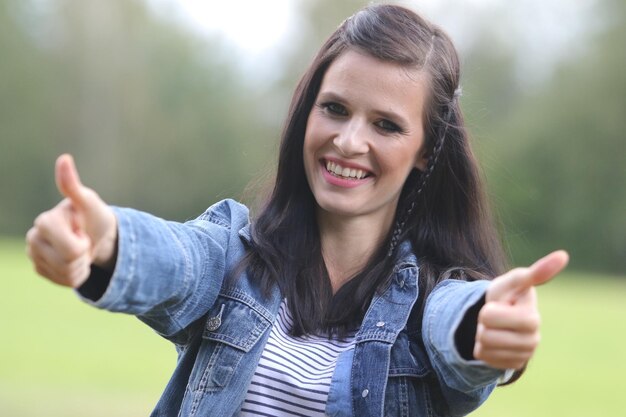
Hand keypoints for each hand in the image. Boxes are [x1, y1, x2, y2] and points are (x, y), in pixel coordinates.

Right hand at [26, 154, 117, 287]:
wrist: (96, 233)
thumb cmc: (92, 215)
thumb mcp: (88, 201)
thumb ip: (72, 185)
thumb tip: (64, 158)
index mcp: (44, 222)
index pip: (72, 250)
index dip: (84, 245)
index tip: (82, 231)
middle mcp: (33, 238)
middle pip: (69, 265)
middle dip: (83, 256)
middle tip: (84, 241)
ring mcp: (34, 255)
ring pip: (67, 276)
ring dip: (81, 266)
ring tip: (81, 249)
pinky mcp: (40, 269)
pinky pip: (65, 283)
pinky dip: (76, 275)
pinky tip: (75, 260)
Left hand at [474, 250, 568, 368]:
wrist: (500, 315)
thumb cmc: (507, 295)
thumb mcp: (513, 281)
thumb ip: (534, 272)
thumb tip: (563, 255)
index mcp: (533, 319)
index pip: (499, 318)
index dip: (493, 312)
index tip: (502, 305)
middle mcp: (533, 340)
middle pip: (487, 334)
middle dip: (483, 321)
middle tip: (494, 315)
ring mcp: (523, 355)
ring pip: (484, 347)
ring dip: (482, 334)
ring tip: (495, 326)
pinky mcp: (512, 365)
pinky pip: (484, 358)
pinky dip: (482, 348)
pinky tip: (494, 340)